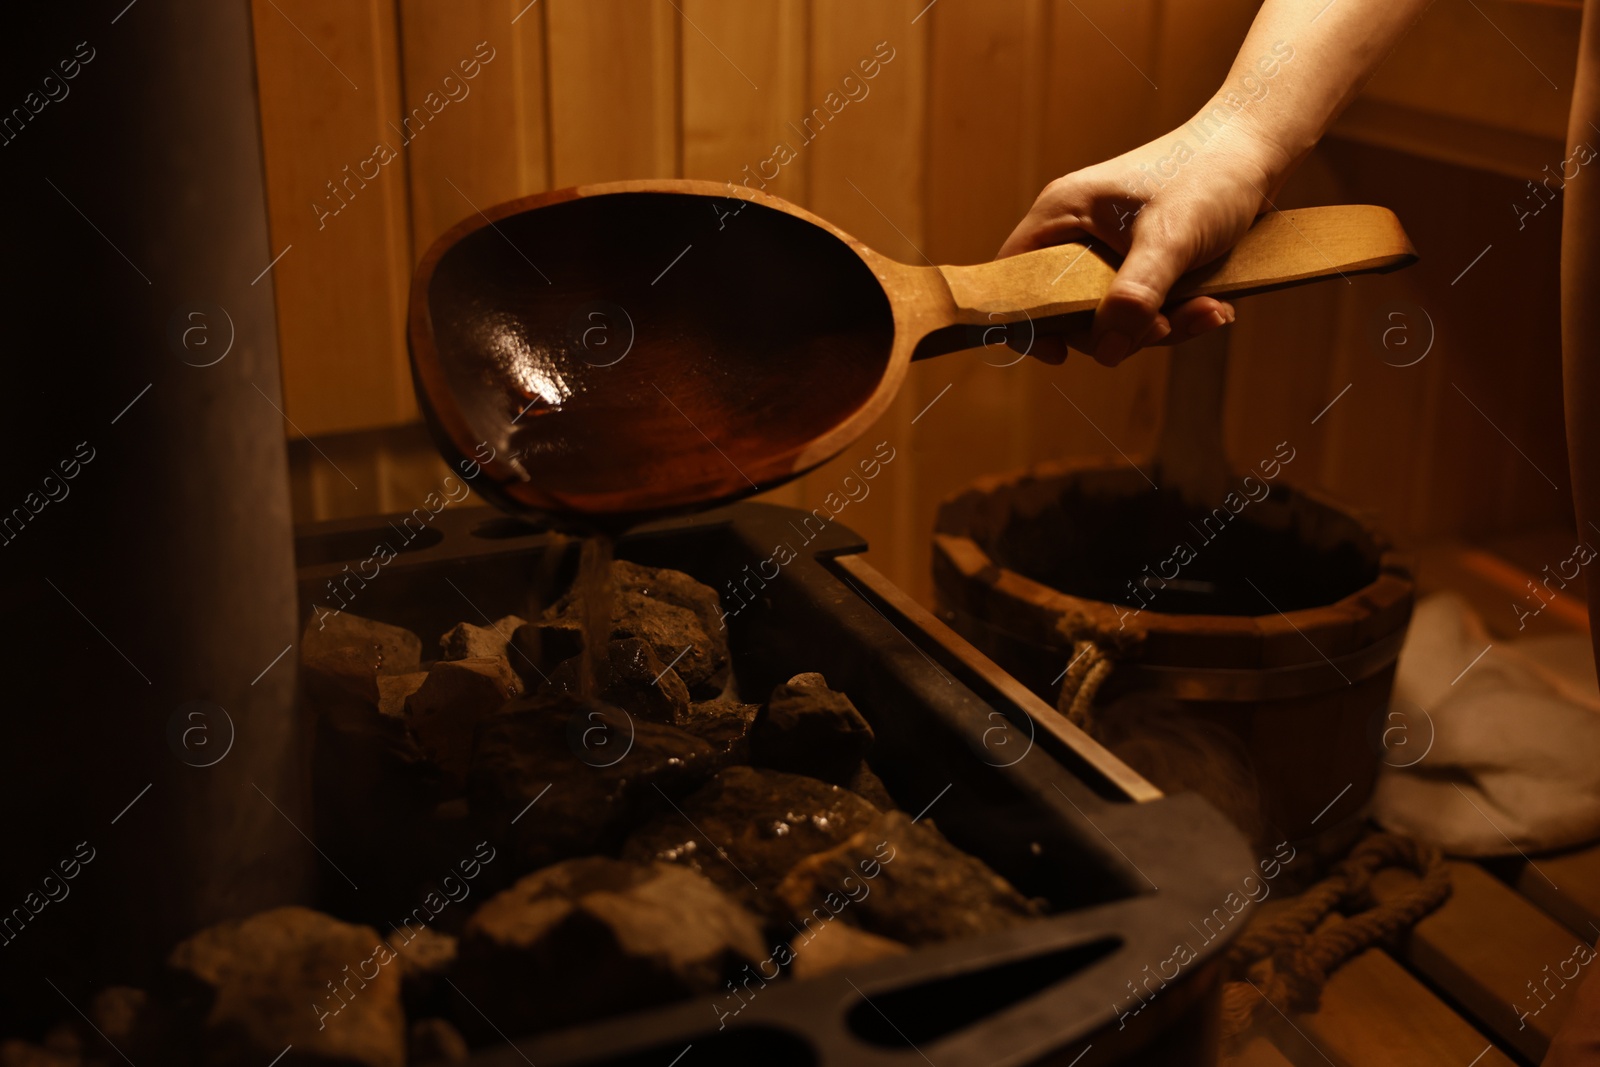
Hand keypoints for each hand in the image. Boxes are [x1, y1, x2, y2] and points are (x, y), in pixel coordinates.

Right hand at [997, 116, 1289, 365]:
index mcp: (1062, 214)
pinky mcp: (1139, 263)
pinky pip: (1143, 309)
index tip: (1060, 354)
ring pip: (1111, 316)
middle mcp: (1076, 233)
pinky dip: (1177, 317)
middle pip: (1069, 311)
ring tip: (1209, 311)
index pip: (1014, 279)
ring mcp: (1108, 250)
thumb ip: (1133, 297)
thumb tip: (1105, 351)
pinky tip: (1214, 307)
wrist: (1259, 149)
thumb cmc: (1211, 175)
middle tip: (1164, 327)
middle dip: (1119, 331)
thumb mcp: (1170, 239)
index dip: (1025, 321)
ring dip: (1160, 327)